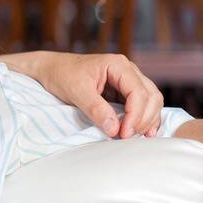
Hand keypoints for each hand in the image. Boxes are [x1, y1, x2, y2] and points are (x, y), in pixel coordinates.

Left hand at [32, 52, 163, 138]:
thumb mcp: (75, 91)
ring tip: (134, 137)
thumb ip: (95, 109)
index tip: (124, 133)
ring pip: (151, 101)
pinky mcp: (125, 92)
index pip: (138, 92)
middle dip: (143, 119)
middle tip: (127, 137)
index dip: (135, 115)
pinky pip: (143, 105)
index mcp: (118, 65)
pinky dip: (144, 119)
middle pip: (151, 97)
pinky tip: (142, 133)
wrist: (51, 69)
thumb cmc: (61, 75)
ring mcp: (129, 81)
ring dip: (147, 120)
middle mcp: (128, 71)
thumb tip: (114, 129)